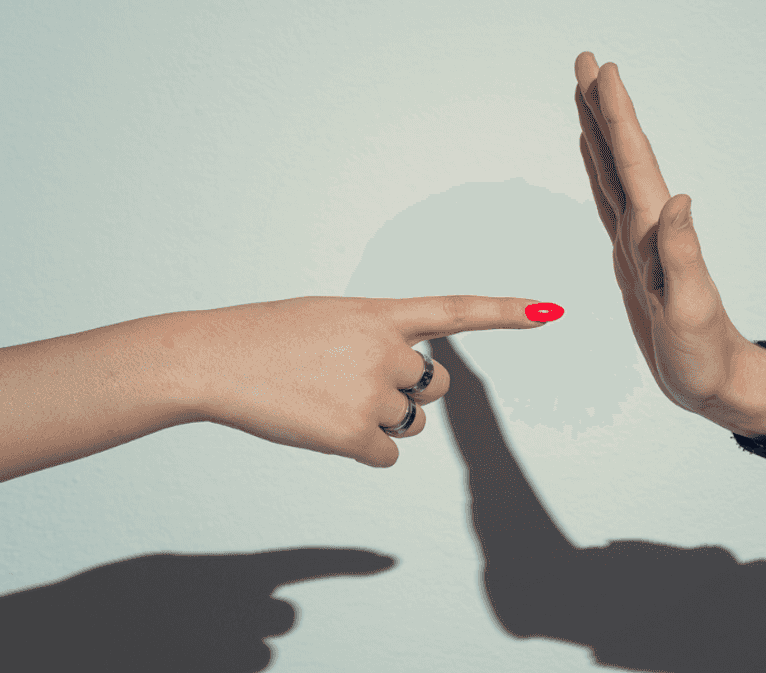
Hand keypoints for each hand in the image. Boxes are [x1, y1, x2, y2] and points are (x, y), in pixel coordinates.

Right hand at [181, 295, 557, 466]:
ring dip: (378, 422)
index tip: (552, 310)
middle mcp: (386, 349)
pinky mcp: (354, 435)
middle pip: (433, 388)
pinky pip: (386, 455)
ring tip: (324, 400)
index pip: (456, 311)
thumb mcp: (330, 319)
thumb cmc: (266, 338)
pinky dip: (360, 449)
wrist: (213, 359)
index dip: (507, 312)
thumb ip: (378, 340)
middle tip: (349, 383)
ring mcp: (372, 392)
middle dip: (406, 394)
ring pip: (408, 425)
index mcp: (380, 312)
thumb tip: (411, 392)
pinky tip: (319, 427)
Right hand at [573, 52, 765, 435]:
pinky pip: (610, 203)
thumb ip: (682, 255)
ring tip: (584, 96)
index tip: (604, 72)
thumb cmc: (707, 357)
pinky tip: (594, 158)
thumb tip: (678, 199)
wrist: (719, 384)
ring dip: (598, 132)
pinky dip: (599, 173)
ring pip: (612, 173)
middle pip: (621, 156)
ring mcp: (639, 242)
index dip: (617, 117)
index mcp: (658, 235)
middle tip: (586, 62)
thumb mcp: (691, 311)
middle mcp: (648, 229)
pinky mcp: (633, 259)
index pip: (635, 164)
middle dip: (603, 108)